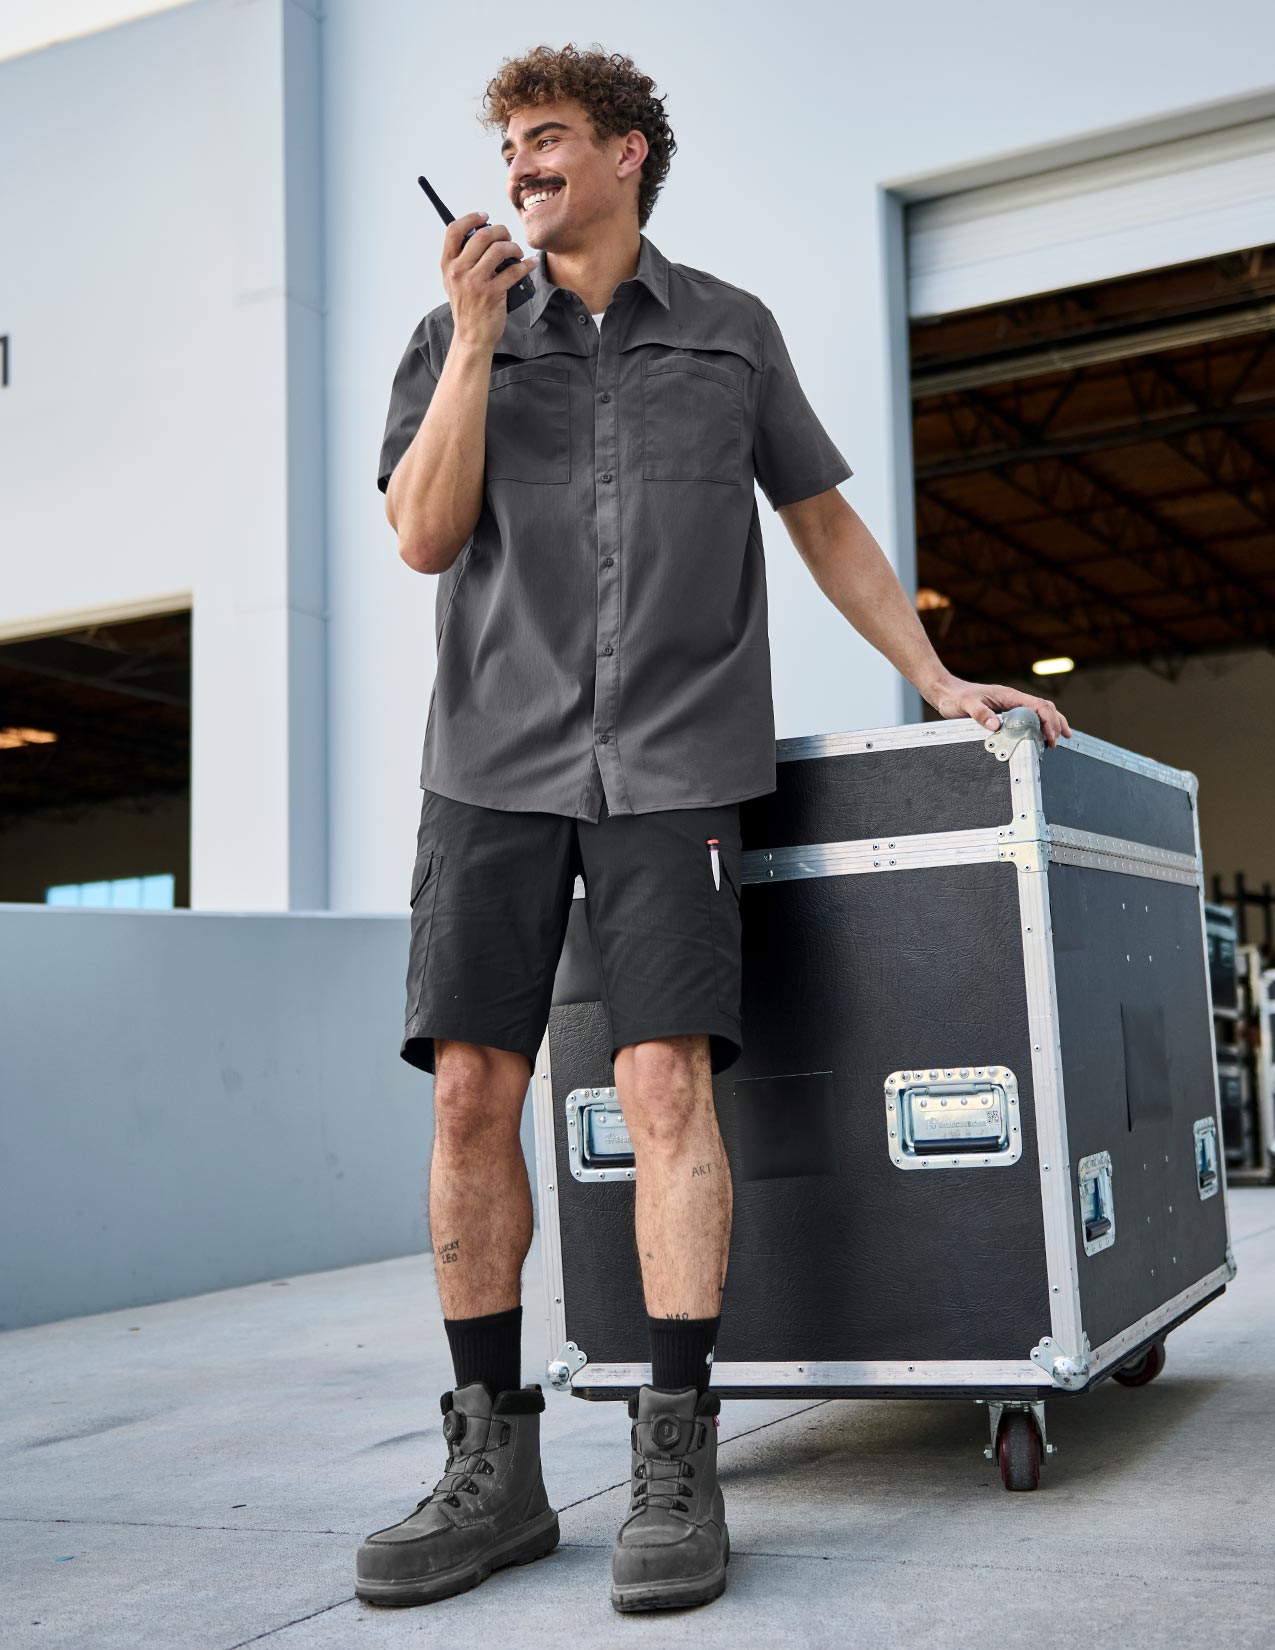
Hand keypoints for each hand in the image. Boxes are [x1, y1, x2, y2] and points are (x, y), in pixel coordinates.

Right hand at [441, 212, 537, 349]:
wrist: (471, 336)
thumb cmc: (466, 307)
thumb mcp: (452, 282)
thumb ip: (460, 260)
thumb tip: (478, 235)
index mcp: (448, 265)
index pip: (454, 230)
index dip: (471, 218)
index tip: (485, 217)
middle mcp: (458, 271)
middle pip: (482, 236)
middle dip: (501, 231)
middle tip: (508, 237)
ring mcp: (475, 282)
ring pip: (499, 250)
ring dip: (513, 247)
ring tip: (517, 252)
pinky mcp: (492, 293)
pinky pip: (514, 271)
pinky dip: (526, 264)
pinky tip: (531, 263)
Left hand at [928, 676, 1072, 747]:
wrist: (945, 692)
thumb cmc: (955, 697)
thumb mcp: (966, 705)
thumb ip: (980, 714)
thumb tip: (995, 725)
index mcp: (1009, 695)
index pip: (1038, 706)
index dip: (1049, 720)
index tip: (1051, 736)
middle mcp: (1013, 699)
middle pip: (1044, 708)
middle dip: (1056, 723)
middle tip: (1058, 741)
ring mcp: (1010, 705)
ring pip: (1039, 712)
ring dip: (1050, 723)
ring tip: (1058, 739)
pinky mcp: (1005, 713)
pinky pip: (1028, 718)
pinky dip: (1039, 726)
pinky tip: (1040, 736)